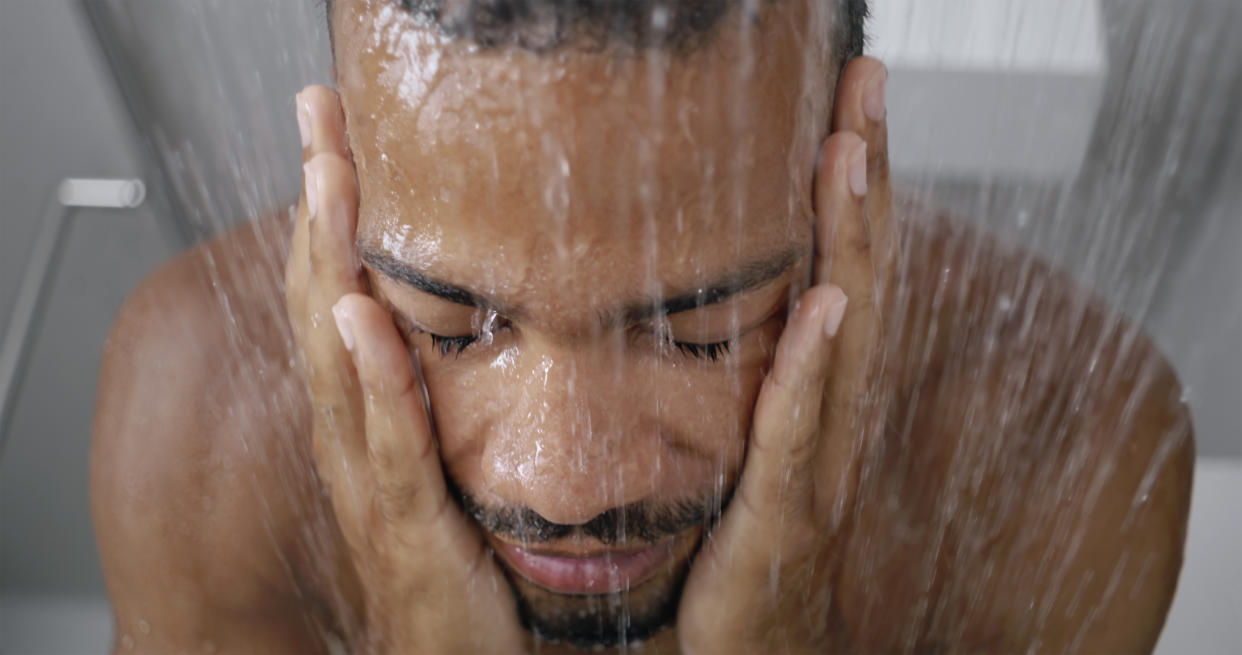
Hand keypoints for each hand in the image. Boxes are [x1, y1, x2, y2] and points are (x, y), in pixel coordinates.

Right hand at [284, 86, 524, 653]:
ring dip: (333, 265)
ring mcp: (374, 486)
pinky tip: (361, 317)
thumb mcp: (450, 471)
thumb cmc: (460, 577)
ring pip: (342, 361)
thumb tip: (463, 330)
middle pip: (326, 307)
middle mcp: (358, 446)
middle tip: (320, 118)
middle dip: (323, 211)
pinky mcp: (408, 531)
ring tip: (329, 180)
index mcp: (371, 427)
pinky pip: (388, 445)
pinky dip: (373, 378)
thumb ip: (445, 404)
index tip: (338, 139)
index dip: (334, 221)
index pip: (343, 302)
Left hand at [677, 56, 894, 652]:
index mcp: (812, 399)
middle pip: (860, 276)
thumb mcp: (732, 450)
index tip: (844, 101)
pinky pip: (799, 432)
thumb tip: (700, 302)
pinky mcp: (785, 519)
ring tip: (850, 149)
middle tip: (865, 77)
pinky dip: (818, 367)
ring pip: (847, 336)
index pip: (838, 269)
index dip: (849, 187)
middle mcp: (830, 422)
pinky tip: (831, 305)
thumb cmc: (733, 556)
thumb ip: (732, 380)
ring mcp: (817, 468)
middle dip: (865, 177)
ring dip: (852, 239)